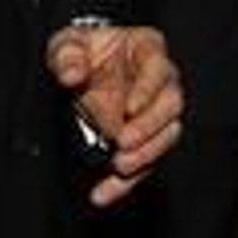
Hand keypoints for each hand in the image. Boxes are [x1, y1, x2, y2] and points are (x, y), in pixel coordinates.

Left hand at [46, 22, 183, 207]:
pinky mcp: (143, 140)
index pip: (158, 69)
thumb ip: (68, 56)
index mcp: (147, 51)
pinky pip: (142, 163)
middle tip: (124, 144)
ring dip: (145, 157)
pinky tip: (104, 193)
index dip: (148, 90)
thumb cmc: (81, 50)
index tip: (130, 108)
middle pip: (170, 107)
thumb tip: (71, 75)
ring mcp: (155, 113)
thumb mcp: (67, 44)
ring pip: (164, 138)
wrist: (80, 66)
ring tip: (119, 168)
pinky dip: (124, 182)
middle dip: (149, 129)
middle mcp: (161, 83)